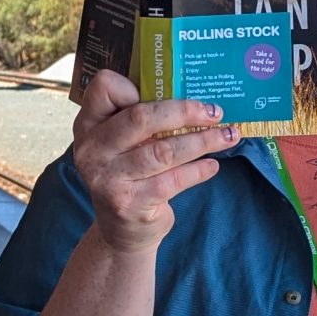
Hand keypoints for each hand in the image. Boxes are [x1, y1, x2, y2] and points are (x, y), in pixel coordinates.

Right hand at [71, 69, 236, 256]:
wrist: (120, 231)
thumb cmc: (129, 175)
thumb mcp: (121, 145)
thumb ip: (138, 120)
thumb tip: (194, 96)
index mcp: (89, 125)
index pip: (104, 88)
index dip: (134, 84)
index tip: (169, 89)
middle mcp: (92, 149)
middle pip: (141, 117)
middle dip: (185, 111)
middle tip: (214, 112)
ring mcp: (109, 178)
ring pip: (163, 150)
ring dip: (202, 141)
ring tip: (227, 136)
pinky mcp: (130, 203)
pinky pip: (173, 179)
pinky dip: (198, 170)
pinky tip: (213, 165)